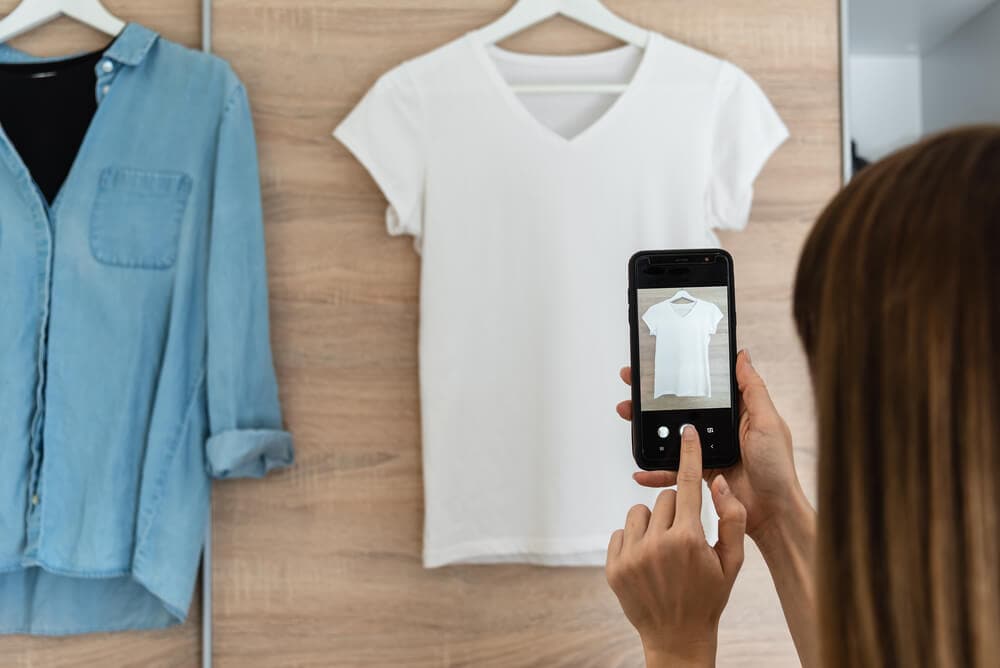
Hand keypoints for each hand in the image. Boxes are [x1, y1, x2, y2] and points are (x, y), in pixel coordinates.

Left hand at [606, 425, 746, 667]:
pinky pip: (620, 532)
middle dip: (675, 511)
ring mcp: (632, 556)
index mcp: (688, 540)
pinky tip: (647, 562)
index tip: (687, 432)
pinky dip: (633, 540)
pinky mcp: (613, 567)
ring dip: (651, 524)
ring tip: (663, 551)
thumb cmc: (708, 597)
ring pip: (639, 512)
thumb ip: (732, 519)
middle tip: (683, 537)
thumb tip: (719, 483)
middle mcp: (657, 545)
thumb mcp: (732, 562)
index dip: (689, 455)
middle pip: (663, 499)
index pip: (687, 485)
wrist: (677, 637)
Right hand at [616, 350, 807, 542]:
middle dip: (653, 398)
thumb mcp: (768, 422)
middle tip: (632, 386)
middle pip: (680, 409)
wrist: (773, 512)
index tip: (658, 365)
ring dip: (646, 428)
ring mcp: (706, 451)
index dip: (680, 376)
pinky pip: (672, 469)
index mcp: (736, 412)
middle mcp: (718, 429)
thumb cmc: (777, 468)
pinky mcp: (699, 473)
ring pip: (670, 436)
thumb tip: (742, 356)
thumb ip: (753, 390)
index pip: (703, 388)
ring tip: (627, 414)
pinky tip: (641, 470)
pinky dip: (654, 471)